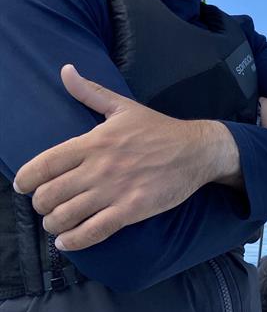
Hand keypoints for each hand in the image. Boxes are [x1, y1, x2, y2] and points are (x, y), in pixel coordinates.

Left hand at [13, 65, 239, 250]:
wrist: (197, 150)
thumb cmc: (159, 129)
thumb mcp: (123, 107)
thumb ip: (90, 92)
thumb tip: (65, 70)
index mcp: (94, 142)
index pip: (44, 165)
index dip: (26, 180)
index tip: (24, 186)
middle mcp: (100, 168)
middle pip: (49, 195)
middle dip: (41, 205)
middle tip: (47, 205)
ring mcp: (115, 191)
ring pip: (65, 216)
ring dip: (54, 224)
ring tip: (58, 222)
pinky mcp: (131, 210)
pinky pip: (91, 232)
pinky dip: (73, 241)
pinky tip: (68, 240)